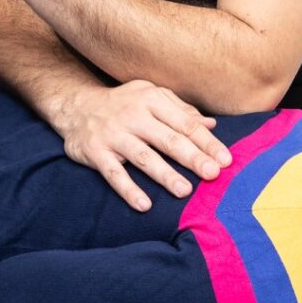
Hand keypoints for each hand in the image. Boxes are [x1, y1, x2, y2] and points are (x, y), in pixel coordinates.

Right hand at [52, 81, 232, 211]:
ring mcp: (113, 134)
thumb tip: (211, 125)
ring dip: (164, 174)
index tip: (225, 160)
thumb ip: (181, 110)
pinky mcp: (95, 152)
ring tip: (184, 191)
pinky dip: (128, 189)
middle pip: (168, 139)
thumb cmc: (123, 104)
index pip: (185, 123)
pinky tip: (144, 205)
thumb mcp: (151, 97)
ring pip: (143, 157)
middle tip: (213, 174)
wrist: (76, 106)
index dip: (207, 141)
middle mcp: (133, 115)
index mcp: (151, 100)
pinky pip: (113, 174)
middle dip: (192, 157)